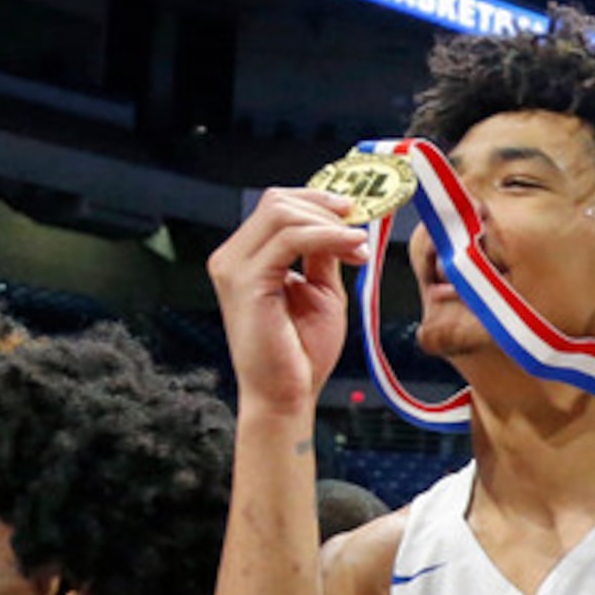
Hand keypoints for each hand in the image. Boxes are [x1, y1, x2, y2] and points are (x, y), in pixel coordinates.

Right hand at [208, 188, 372, 417]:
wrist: (287, 394)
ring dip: (330, 224)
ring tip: (359, 247)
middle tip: (361, 227)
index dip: (320, 203)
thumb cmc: (301, 352)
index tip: (357, 216)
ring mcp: (234, 266)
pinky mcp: (246, 280)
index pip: (278, 207)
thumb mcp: (321, 291)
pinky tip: (352, 248)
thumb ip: (323, 256)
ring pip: (282, 212)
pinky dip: (327, 237)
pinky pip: (289, 239)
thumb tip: (341, 225)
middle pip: (278, 201)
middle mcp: (233, 256)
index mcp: (248, 257)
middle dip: (326, 208)